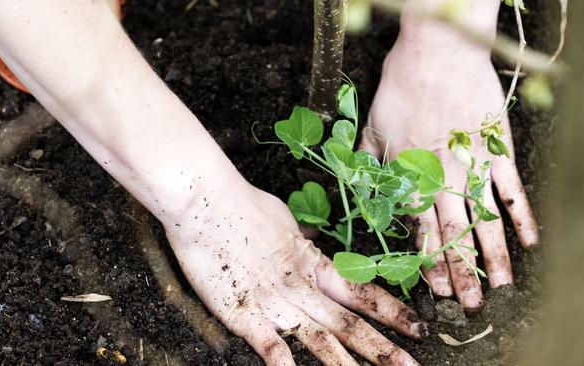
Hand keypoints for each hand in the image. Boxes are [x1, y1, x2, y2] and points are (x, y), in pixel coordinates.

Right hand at [165, 184, 425, 364]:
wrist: (205, 200)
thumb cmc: (242, 204)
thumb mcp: (282, 220)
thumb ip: (301, 240)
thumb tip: (314, 243)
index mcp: (311, 262)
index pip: (360, 291)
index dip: (393, 312)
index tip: (419, 328)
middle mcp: (301, 287)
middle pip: (350, 323)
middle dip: (384, 349)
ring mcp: (275, 303)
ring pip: (322, 340)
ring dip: (350, 365)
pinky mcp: (244, 315)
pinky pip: (272, 348)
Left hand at [361, 33, 538, 310]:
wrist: (437, 52)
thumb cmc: (399, 87)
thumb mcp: (371, 128)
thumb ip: (369, 163)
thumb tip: (360, 189)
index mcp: (412, 177)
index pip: (421, 231)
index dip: (430, 263)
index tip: (437, 290)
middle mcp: (444, 179)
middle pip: (455, 235)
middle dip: (463, 273)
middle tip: (472, 304)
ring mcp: (475, 164)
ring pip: (486, 220)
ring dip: (495, 256)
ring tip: (503, 286)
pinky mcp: (499, 147)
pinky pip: (513, 188)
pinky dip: (523, 215)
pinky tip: (531, 240)